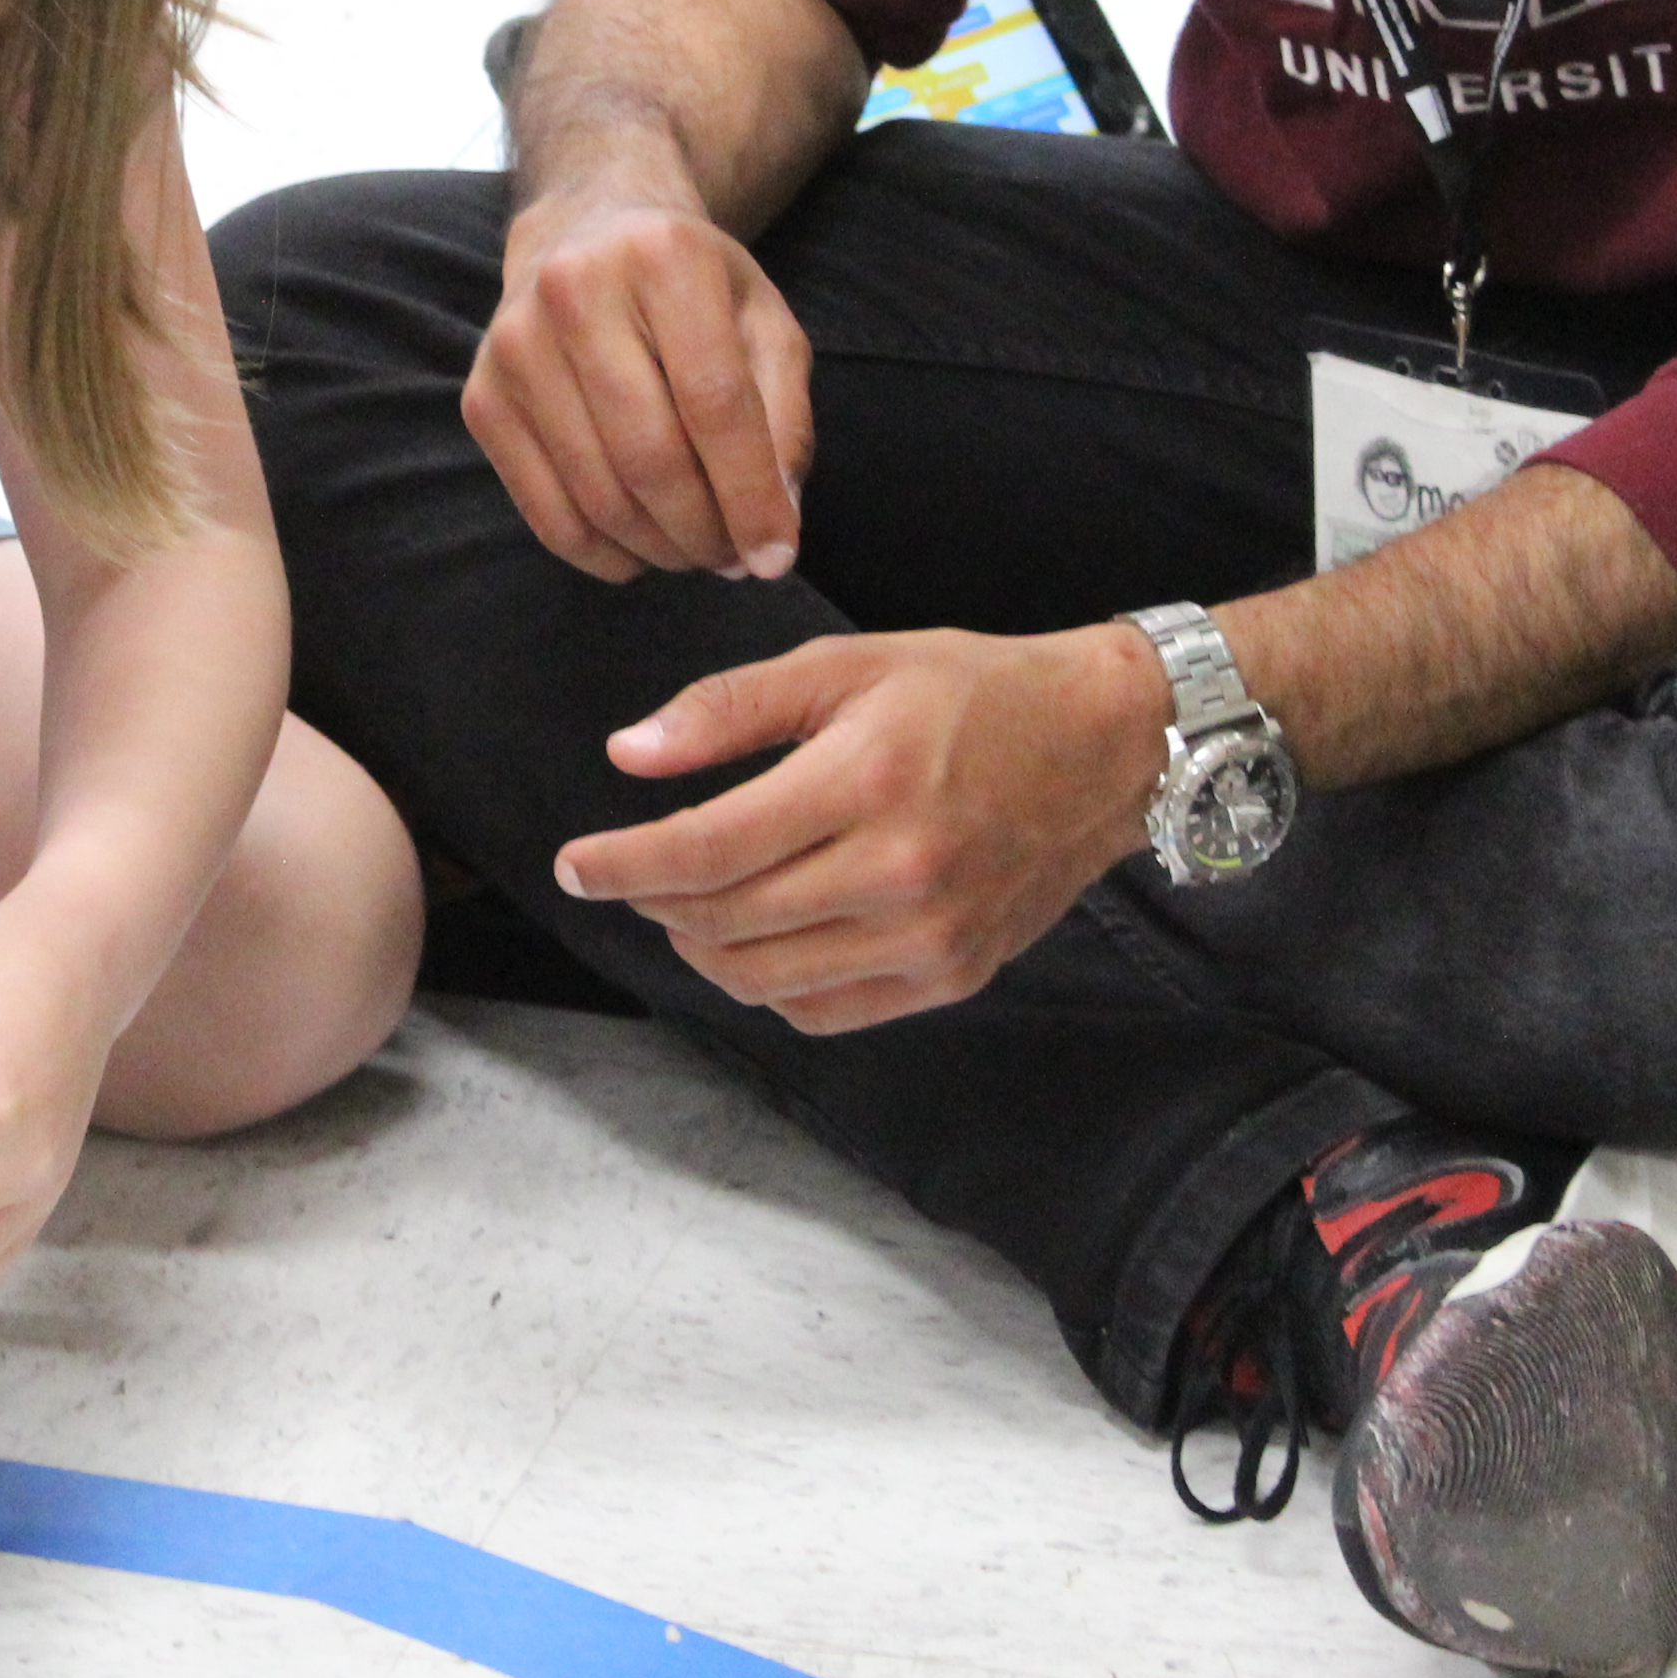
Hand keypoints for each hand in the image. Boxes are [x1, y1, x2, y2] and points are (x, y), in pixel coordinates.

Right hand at [467, 178, 816, 581]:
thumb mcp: (764, 324)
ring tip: (696, 550)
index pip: (716, 405)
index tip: (776, 557)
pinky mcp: (483, 397)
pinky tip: (639, 549)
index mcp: (663, 259)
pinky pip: (545, 511)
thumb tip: (774, 530)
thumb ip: (786, 419)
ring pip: (598, 495)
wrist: (587, 232)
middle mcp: (575, 292)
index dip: (751, 495)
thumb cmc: (692, 287)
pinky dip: (601, 553)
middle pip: (651, 457)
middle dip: (704, 532)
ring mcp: (516, 346)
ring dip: (659, 548)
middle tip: (734, 558)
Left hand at [553, 625, 1165, 1032]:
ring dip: (698, 947)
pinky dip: (764, 984)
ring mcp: (926, 938)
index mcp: (863, 781)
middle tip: (624, 875)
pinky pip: (819, 1011)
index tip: (574, 864)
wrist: (1102, 748)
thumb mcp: (845, 667)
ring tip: (682, 902)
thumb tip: (626, 755)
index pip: (704, 850)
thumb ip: (727, 710)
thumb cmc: (970, 692)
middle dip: (651, 902)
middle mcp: (896, 873)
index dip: (621, 865)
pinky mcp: (948, 978)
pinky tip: (753, 938)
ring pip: (760, 979)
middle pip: (722, 920)